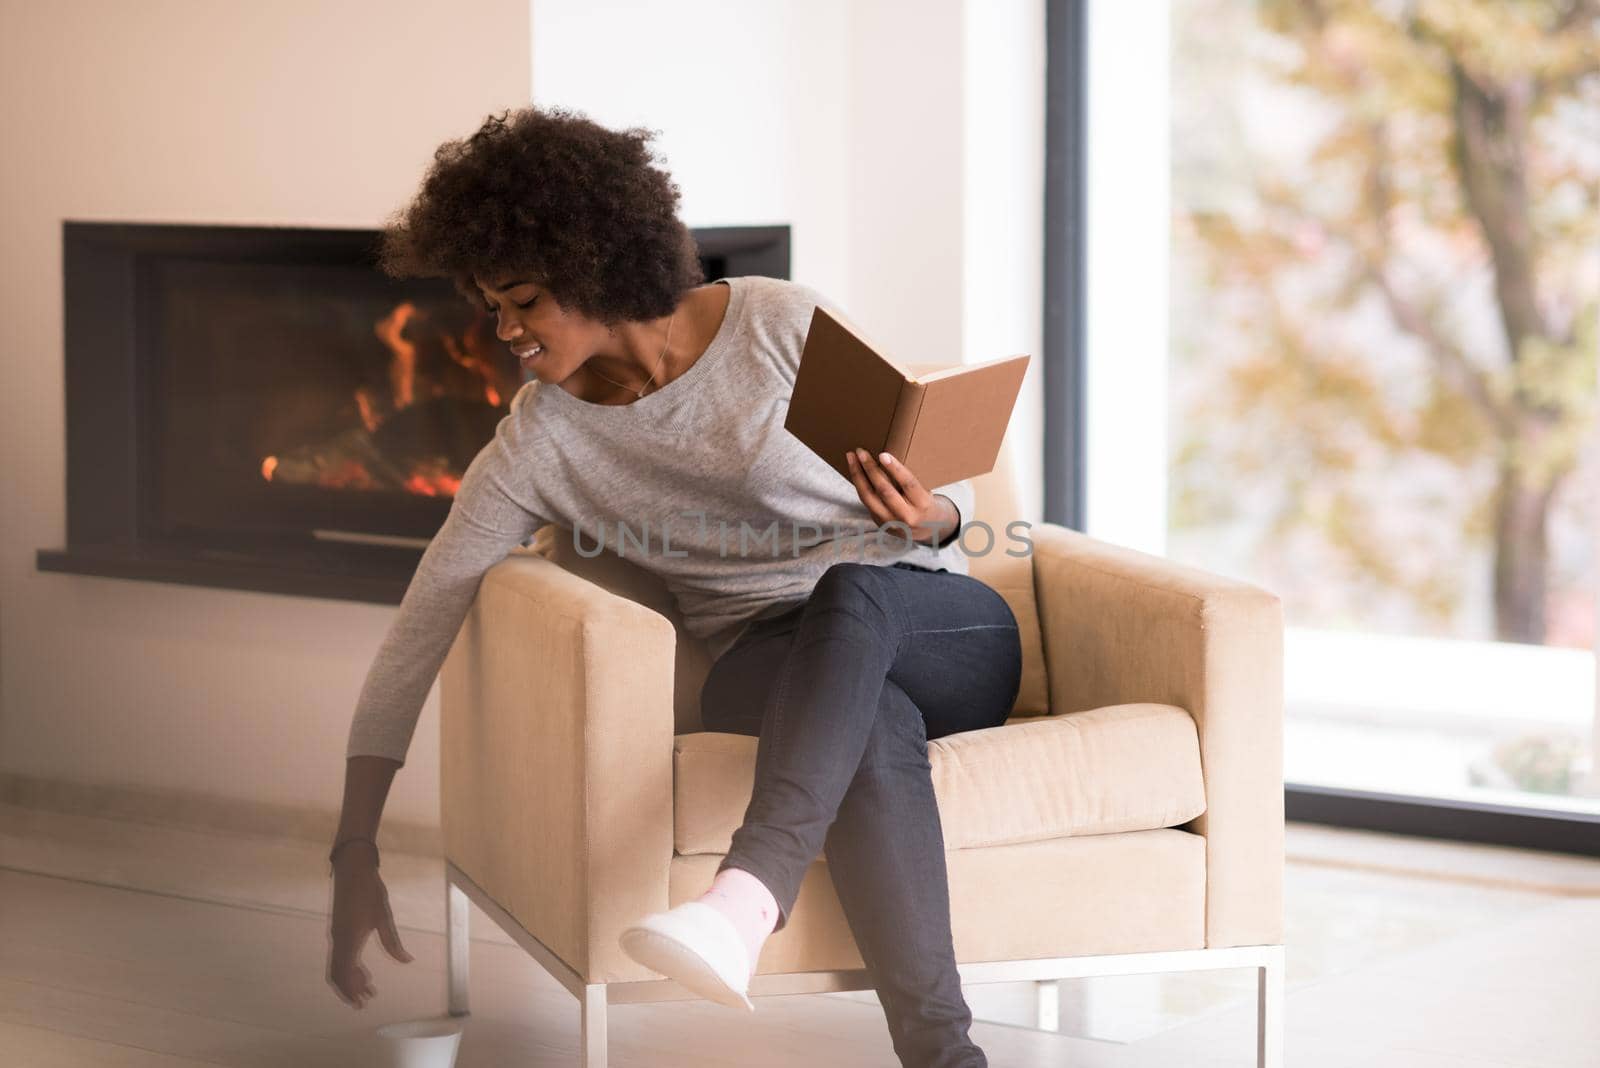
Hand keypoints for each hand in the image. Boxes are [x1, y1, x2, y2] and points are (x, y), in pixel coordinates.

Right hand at [327, 847, 412, 1008]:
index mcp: (348, 940)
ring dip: (350, 978)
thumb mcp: (384, 917)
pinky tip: (362, 967)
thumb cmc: (369, 890)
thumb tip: (407, 960)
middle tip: (367, 1000)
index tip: (362, 1003)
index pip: (344, 974)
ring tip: (368, 986)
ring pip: (337, 965)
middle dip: (350, 989)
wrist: (352, 868)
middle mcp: (338, 940)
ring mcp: (336, 934)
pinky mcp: (338, 928)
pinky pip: (339, 954)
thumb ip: (393, 942)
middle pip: (337, 974)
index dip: (351, 992)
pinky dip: (348, 966)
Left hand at [844, 448, 958, 546]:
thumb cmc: (925, 502)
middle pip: (884, 490)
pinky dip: (859, 484)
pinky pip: (865, 501)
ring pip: (868, 497)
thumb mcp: (925, 491)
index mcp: (922, 504)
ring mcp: (890, 522)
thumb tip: (885, 458)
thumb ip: (908, 481)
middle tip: (861, 451)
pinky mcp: (880, 523)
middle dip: (870, 469)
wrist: (927, 528)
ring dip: (857, 475)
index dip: (895, 469)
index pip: (908, 484)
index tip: (883, 455)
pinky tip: (855, 471)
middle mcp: (906, 515)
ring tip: (851, 458)